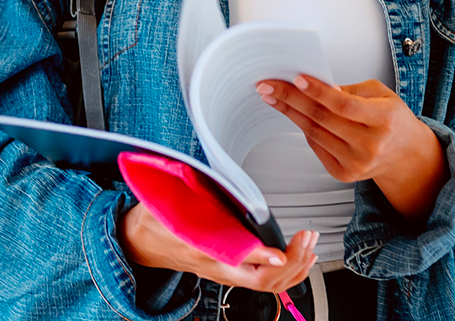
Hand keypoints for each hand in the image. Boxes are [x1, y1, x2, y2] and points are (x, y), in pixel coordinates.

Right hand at [118, 202, 316, 292]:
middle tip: (306, 237)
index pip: (235, 257)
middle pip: (262, 281)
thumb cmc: (156, 221)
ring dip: (297, 267)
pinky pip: (268, 282)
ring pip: (270, 286)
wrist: (144, 242)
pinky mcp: (234, 273)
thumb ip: (187, 189)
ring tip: (311, 243)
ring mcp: (227, 274)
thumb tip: (203, 170)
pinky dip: (291, 272)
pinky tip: (303, 257)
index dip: (260, 257)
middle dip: (292, 262)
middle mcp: (218, 268)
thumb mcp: (165, 201)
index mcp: (201, 250)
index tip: (280, 253)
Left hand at [257, 76, 448, 223]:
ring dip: (290, 113)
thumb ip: (351, 90)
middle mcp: (370, 145)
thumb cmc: (392, 120)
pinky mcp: (343, 173)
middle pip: (322, 119)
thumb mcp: (382, 94)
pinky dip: (304, 129)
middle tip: (269, 86)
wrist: (405, 155)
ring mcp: (355, 163)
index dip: (318, 92)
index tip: (297, 79)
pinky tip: (294, 115)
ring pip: (314, 133)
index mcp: (384, 120)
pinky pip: (316, 146)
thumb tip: (318, 86)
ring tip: (273, 98)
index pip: (344, 105)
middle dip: (291, 99)